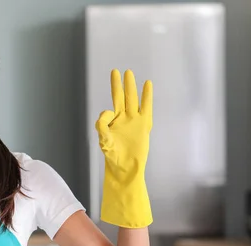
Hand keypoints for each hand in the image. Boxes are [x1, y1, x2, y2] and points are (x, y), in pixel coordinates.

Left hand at [95, 69, 152, 227]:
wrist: (127, 168)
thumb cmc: (113, 157)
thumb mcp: (104, 142)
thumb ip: (102, 128)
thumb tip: (105, 114)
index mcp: (111, 123)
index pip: (108, 112)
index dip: (106, 115)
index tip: (108, 120)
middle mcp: (123, 119)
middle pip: (120, 98)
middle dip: (118, 85)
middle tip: (117, 71)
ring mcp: (134, 120)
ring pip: (132, 100)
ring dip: (131, 87)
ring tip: (129, 73)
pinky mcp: (144, 124)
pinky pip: (146, 107)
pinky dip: (147, 96)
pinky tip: (147, 84)